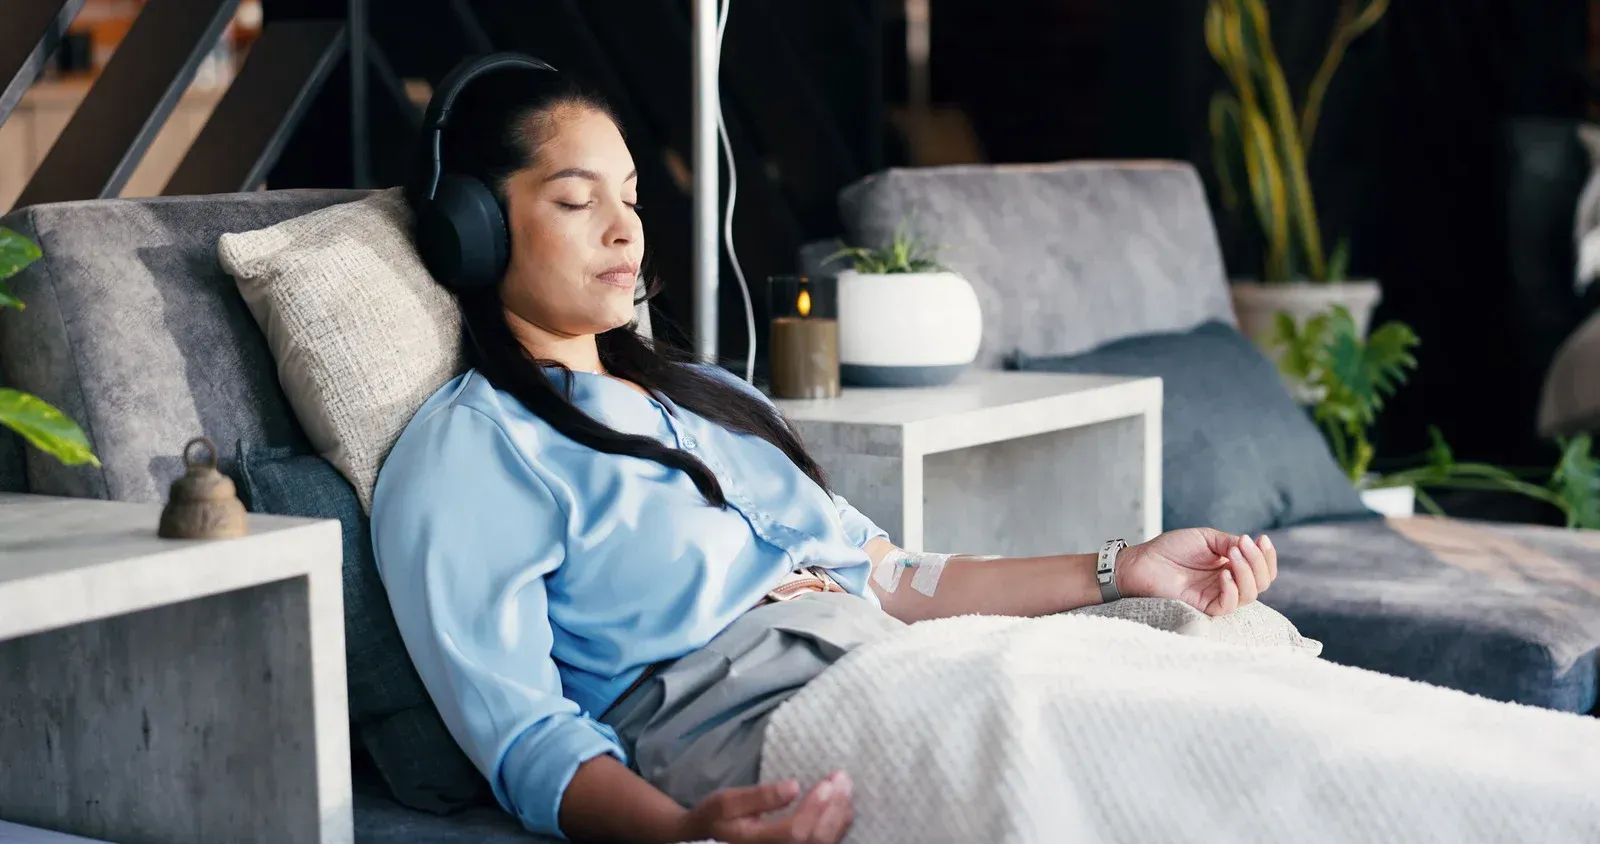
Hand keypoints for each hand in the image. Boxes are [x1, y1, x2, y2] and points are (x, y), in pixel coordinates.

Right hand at [678, 771, 853, 842]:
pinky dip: (839, 824)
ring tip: (846, 786)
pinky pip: (826, 843)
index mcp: (758, 843)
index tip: (827, 782)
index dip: (815, 808)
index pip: (795, 832)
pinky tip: (844, 805)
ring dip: (840, 814)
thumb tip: (794, 787)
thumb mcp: (727, 802)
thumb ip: (760, 796)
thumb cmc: (718, 817)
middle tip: (842, 778)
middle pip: (816, 839)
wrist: (712, 835)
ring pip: (825, 843)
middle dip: (834, 808)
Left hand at [1115, 528, 1276, 615]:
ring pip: (1249, 595)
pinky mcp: (1205, 608)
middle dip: (1258, 562)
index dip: (1267, 556)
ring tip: (1232, 553)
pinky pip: (1229, 606)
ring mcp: (1217, 597)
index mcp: (1231, 567)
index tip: (1262, 538)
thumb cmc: (1171, 549)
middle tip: (1242, 545)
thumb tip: (1251, 546)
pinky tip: (1224, 574)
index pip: (1262, 569)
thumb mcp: (1207, 539)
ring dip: (1246, 572)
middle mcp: (1228, 584)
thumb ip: (1231, 543)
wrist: (1143, 561)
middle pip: (1261, 583)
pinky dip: (1232, 590)